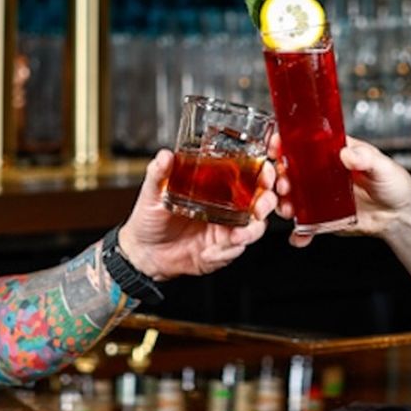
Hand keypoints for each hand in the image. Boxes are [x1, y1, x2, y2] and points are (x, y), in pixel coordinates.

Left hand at [116, 149, 276, 280]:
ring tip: (236, 235)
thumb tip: (165, 156)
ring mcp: (227, 228)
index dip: (264, 172)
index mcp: (216, 187)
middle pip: (262, 201)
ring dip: (251, 231)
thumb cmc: (150, 220)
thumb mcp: (152, 193)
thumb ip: (158, 173)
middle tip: (258, 207)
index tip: (266, 173)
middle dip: (266, 203)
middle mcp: (227, 206)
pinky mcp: (222, 249)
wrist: (144, 253)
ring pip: (256, 227)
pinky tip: (212, 250)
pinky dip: (228, 251)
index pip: (249, 174)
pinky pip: (236, 249)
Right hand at [272, 136, 410, 247]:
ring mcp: (320, 196)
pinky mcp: (323, 218)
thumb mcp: (383, 165)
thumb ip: (366, 158)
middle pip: (290, 172)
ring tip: (287, 209)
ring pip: (292, 198)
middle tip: (284, 185)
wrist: (400, 214)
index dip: (285, 143)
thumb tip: (347, 154)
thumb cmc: (394, 183)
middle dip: (280, 178)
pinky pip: (305, 226)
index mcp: (333, 153)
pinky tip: (298, 237)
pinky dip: (298, 233)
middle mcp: (321, 174)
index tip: (276, 146)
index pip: (303, 144)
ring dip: (284, 203)